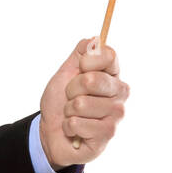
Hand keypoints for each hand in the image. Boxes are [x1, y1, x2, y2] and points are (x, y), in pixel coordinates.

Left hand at [38, 36, 128, 168]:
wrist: (52, 132)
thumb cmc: (61, 102)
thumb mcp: (66, 72)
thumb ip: (81, 53)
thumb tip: (96, 38)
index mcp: (112, 74)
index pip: (108, 55)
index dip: (88, 61)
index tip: (80, 70)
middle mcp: (120, 92)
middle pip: (92, 79)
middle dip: (71, 89)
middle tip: (71, 98)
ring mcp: (116, 114)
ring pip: (80, 104)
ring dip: (68, 111)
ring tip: (73, 116)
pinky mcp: (108, 134)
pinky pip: (77, 123)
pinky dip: (68, 127)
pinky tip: (75, 131)